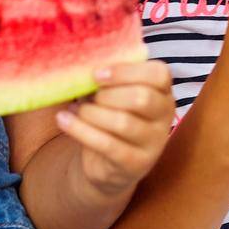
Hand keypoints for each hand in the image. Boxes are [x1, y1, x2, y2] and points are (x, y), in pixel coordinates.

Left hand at [55, 61, 175, 198]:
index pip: (159, 74)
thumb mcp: (115, 96)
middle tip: (87, 97)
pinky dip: (80, 130)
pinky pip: (107, 144)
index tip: (97, 74)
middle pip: (141, 97)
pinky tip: (64, 120)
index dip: (126, 71)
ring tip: (75, 109)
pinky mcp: (136, 163)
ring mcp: (153, 143)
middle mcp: (164, 116)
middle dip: (107, 94)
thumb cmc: (111, 119)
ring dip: (91, 113)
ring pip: (123, 122)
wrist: (109, 166)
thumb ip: (108, 79)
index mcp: (163, 92)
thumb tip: (80, 62)